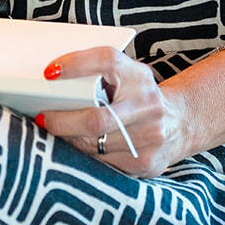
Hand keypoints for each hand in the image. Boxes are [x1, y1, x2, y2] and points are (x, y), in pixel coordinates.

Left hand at [38, 46, 187, 177]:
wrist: (181, 122)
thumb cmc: (140, 94)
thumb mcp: (127, 73)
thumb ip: (98, 73)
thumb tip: (53, 79)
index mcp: (139, 76)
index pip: (106, 60)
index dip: (76, 64)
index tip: (49, 73)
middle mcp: (147, 105)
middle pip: (95, 119)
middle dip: (62, 121)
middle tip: (43, 117)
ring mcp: (149, 137)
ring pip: (95, 145)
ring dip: (69, 140)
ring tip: (55, 132)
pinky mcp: (144, 163)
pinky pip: (103, 163)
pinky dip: (84, 155)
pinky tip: (76, 146)